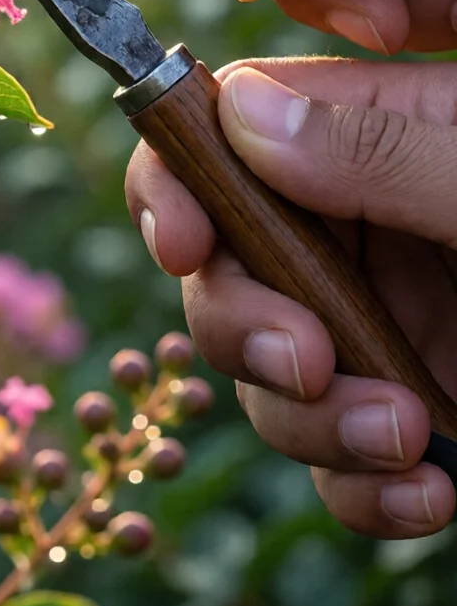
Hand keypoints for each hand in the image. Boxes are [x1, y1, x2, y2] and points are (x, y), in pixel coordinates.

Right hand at [126, 58, 456, 535]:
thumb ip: (383, 147)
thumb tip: (242, 112)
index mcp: (379, 134)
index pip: (230, 130)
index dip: (179, 182)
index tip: (182, 244)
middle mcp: (362, 224)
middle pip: (223, 264)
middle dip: (242, 324)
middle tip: (307, 363)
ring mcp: (378, 319)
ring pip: (261, 370)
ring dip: (312, 422)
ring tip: (403, 443)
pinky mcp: (402, 408)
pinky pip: (328, 453)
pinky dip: (358, 488)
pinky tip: (426, 493)